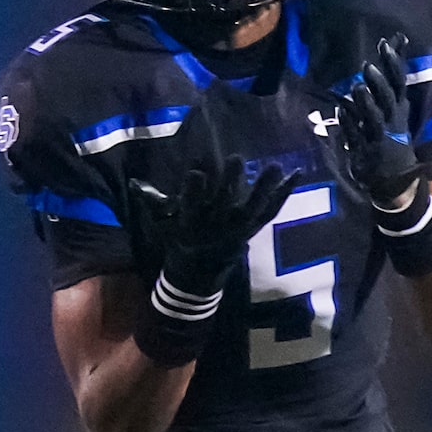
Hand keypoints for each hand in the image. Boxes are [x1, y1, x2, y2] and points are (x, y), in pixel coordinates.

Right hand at [132, 155, 296, 297]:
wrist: (197, 273)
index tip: (195, 173)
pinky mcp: (253, 229)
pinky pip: (271, 211)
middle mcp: (216, 225)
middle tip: (235, 158)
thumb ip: (152, 201)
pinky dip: (284, 194)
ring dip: (264, 187)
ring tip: (273, 166)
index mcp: (192, 223)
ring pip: (253, 207)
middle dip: (230, 181)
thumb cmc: (179, 241)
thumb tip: (134, 182)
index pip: (191, 205)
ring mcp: (238, 228)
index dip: (194, 190)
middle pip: (225, 202)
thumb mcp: (162, 224)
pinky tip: (296, 174)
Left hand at [335, 33, 421, 207]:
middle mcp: (393, 119)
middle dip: (383, 76)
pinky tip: (344, 106)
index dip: (394, 62)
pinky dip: (352, 120)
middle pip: (390, 93)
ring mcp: (382, 134)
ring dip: (369, 96)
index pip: (398, 81)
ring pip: (377, 112)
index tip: (388, 42)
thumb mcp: (385, 119)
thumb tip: (369, 71)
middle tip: (374, 58)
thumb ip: (376, 97)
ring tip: (360, 79)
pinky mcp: (370, 148)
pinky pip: (360, 132)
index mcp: (398, 110)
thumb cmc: (388, 147)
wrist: (395, 182)